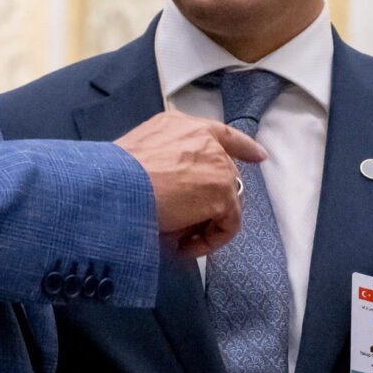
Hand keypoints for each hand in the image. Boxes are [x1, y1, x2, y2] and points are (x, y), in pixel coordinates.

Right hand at [116, 111, 267, 257]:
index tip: (260, 156)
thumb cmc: (113, 176)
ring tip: (179, 240)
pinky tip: (184, 247)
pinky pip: (227, 225)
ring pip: (227, 202)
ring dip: (206, 224)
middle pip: (225, 175)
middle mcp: (205, 140)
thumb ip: (167, 165)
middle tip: (186, 227)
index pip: (223, 133)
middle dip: (212, 203)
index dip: (244, 147)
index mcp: (181, 126)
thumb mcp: (141, 155)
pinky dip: (210, 240)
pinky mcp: (222, 194)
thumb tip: (177, 196)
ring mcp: (218, 165)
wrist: (114, 187)